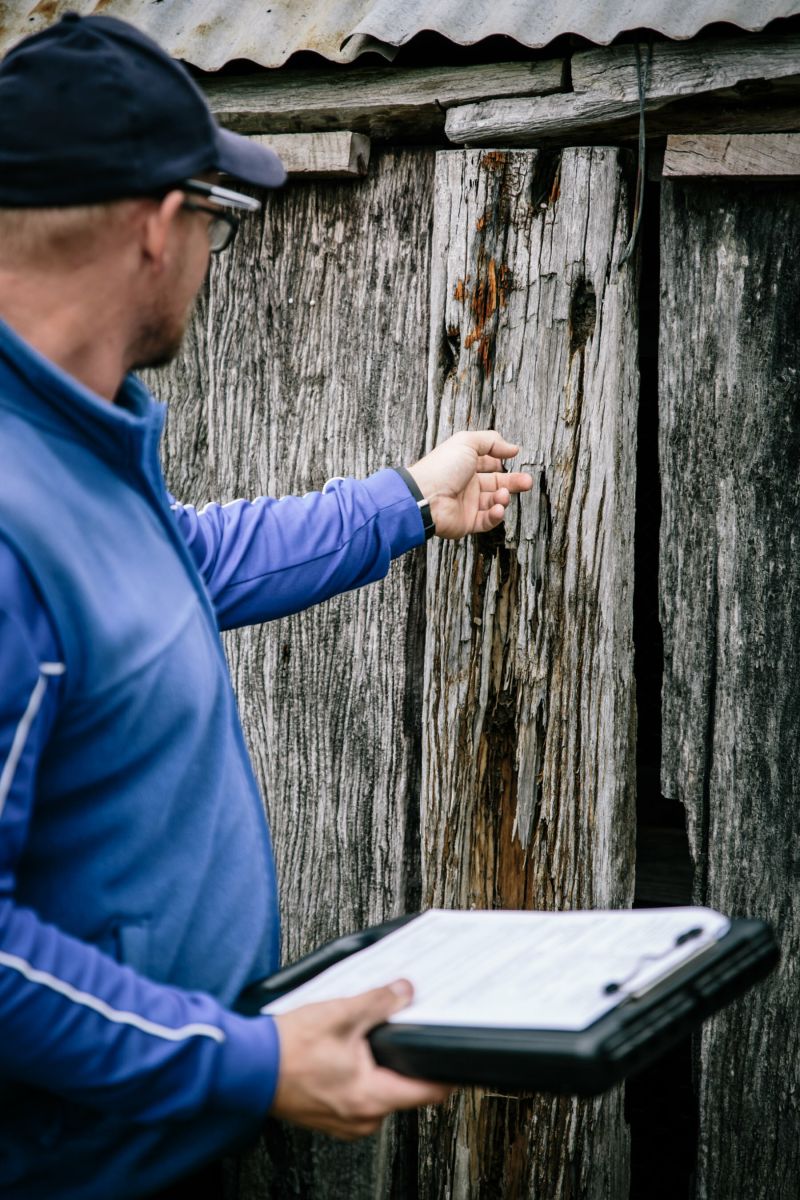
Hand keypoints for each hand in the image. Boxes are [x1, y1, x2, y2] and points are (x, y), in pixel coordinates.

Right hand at [270, 979, 452, 1139]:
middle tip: (401, 1032)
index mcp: (371, 1098)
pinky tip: (344, 1053)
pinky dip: (358, 1076)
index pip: (429, 1093)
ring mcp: (344, 1121)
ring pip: (379, 1093)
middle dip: (404, 1061)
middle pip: (404, 1091)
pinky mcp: (329, 1116)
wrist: (248, 1067)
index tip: (452, 1057)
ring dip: (379, 1068)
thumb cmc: (287, 1049)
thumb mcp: (341, 1014)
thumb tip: (405, 991)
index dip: (445, 1072)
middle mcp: (361, 1118)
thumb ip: (380, 1001)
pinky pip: (357, 1097)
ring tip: (365, 1038)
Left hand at [407, 431, 532, 538]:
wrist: (424, 497)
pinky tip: (498, 508)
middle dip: (514, 482)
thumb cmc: (441, 468)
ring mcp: (467, 504)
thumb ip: (491, 441)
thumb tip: (512, 447)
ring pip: (494, 502)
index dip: (501, 461)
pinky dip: (495, 515)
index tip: (515, 457)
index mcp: (464, 465)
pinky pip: (487, 520)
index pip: (488, 463)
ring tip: (504, 494)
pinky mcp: (467, 522)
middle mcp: (466, 484)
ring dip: (503, 498)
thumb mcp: (467, 442)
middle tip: (527, 482)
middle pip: (496, 483)